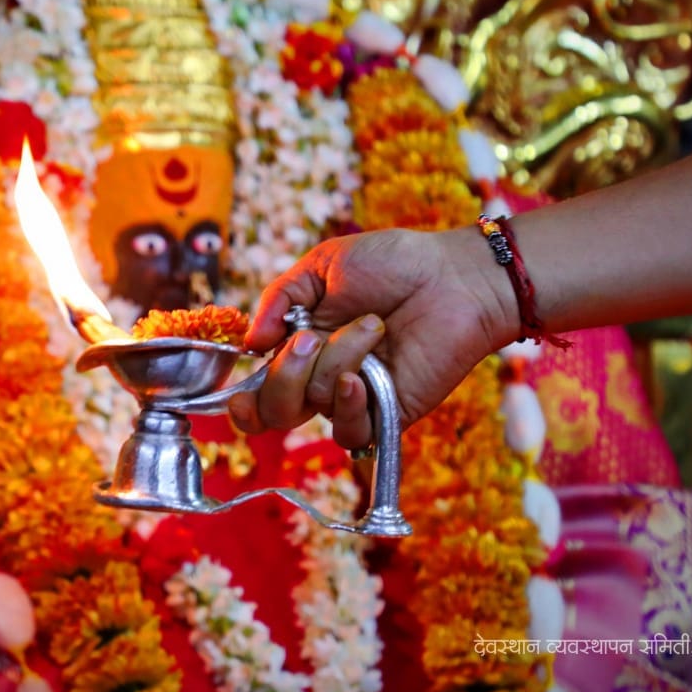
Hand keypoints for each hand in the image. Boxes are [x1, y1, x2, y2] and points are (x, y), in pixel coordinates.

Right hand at [227, 226, 515, 448]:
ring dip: (338, 358)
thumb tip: (250, 343)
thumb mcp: (323, 265)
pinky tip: (361, 377)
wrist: (454, 276)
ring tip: (374, 326)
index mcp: (303, 345)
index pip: (260, 391)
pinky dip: (348, 403)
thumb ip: (279, 300)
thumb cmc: (395, 263)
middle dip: (284, 373)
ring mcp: (356, 397)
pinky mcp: (388, 412)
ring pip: (315, 403)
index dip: (242, 400)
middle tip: (310, 336)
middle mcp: (324, 377)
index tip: (237, 392)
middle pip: (275, 409)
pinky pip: (350, 429)